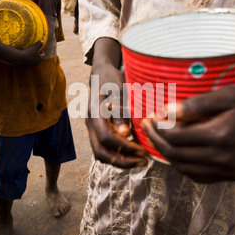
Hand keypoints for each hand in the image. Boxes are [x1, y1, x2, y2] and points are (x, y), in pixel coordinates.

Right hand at [12, 40, 45, 66]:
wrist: (20, 59)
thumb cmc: (28, 52)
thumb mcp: (34, 47)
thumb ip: (39, 44)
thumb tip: (42, 40)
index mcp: (40, 59)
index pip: (43, 55)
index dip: (41, 51)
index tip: (39, 49)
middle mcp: (37, 63)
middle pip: (39, 59)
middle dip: (37, 55)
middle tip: (35, 51)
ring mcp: (32, 65)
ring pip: (34, 61)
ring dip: (33, 58)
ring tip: (30, 54)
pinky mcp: (27, 66)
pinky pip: (29, 63)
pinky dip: (28, 60)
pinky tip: (25, 57)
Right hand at [86, 38, 147, 167]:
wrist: (101, 72)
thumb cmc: (112, 79)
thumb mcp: (119, 91)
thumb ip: (121, 113)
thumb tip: (125, 134)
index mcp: (95, 113)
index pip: (106, 138)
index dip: (126, 147)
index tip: (143, 151)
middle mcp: (90, 123)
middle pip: (101, 152)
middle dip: (122, 161)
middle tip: (143, 162)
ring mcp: (92, 128)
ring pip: (101, 153)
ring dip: (120, 160)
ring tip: (139, 160)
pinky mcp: (97, 130)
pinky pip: (104, 148)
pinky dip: (118, 154)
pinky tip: (134, 152)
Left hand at [141, 72, 234, 181]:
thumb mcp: (228, 95)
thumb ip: (196, 105)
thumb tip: (166, 111)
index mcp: (220, 135)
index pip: (176, 136)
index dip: (158, 127)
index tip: (150, 116)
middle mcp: (223, 157)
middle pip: (177, 154)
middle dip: (156, 140)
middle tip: (147, 127)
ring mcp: (228, 170)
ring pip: (185, 168)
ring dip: (167, 155)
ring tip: (158, 140)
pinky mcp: (233, 175)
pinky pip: (200, 177)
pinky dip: (184, 167)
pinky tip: (178, 154)